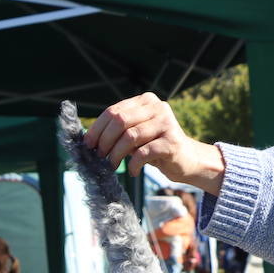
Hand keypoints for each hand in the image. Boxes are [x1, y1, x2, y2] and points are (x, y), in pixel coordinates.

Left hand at [84, 93, 225, 194]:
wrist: (185, 160)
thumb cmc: (153, 147)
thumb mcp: (135, 135)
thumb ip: (117, 131)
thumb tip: (89, 139)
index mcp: (145, 101)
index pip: (114, 110)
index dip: (97, 128)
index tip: (88, 144)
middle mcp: (157, 107)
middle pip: (120, 121)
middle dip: (105, 141)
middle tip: (99, 156)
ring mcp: (166, 123)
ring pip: (130, 137)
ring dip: (116, 154)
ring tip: (112, 165)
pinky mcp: (172, 142)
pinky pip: (143, 153)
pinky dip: (133, 164)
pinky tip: (132, 171)